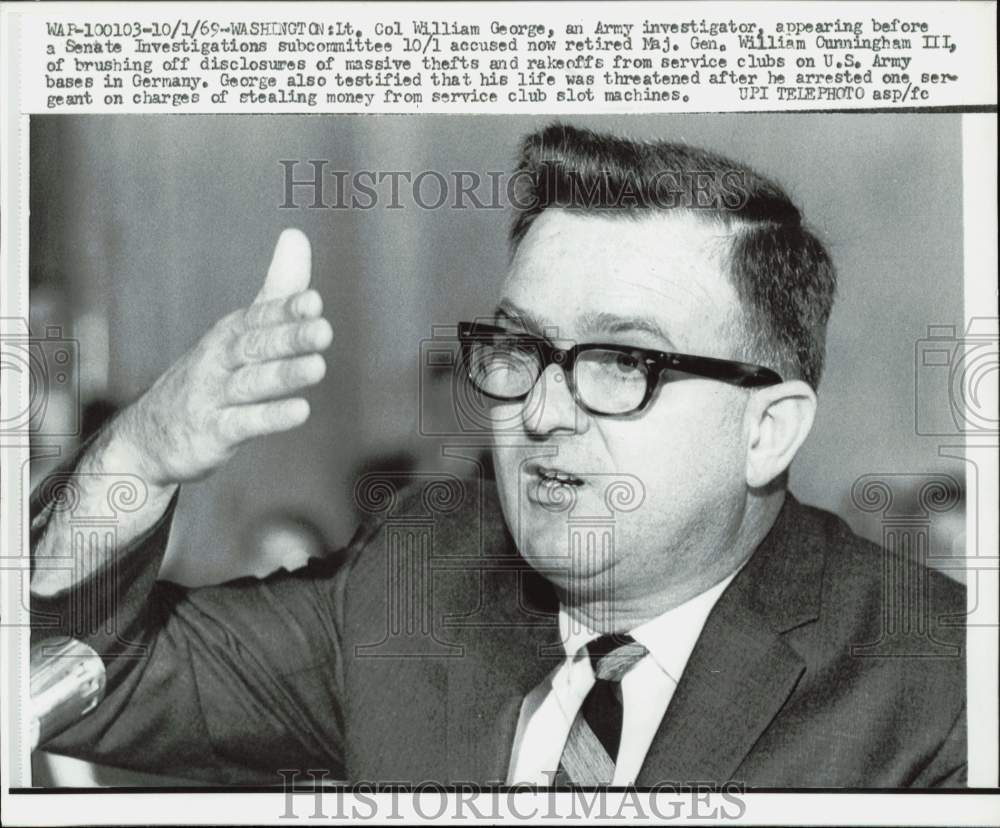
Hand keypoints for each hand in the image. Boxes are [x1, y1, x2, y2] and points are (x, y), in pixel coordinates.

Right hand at [116, 229, 331, 487]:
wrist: (150, 435)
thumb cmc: (212, 375)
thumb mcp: (243, 330)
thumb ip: (277, 290)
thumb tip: (296, 234)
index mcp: (232, 333)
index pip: (261, 317)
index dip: (286, 310)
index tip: (314, 301)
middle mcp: (221, 359)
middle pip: (257, 345)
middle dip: (290, 337)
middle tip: (324, 330)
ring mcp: (215, 396)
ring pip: (252, 383)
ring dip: (284, 375)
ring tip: (318, 368)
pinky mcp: (213, 432)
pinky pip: (243, 423)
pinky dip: (270, 417)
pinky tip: (300, 412)